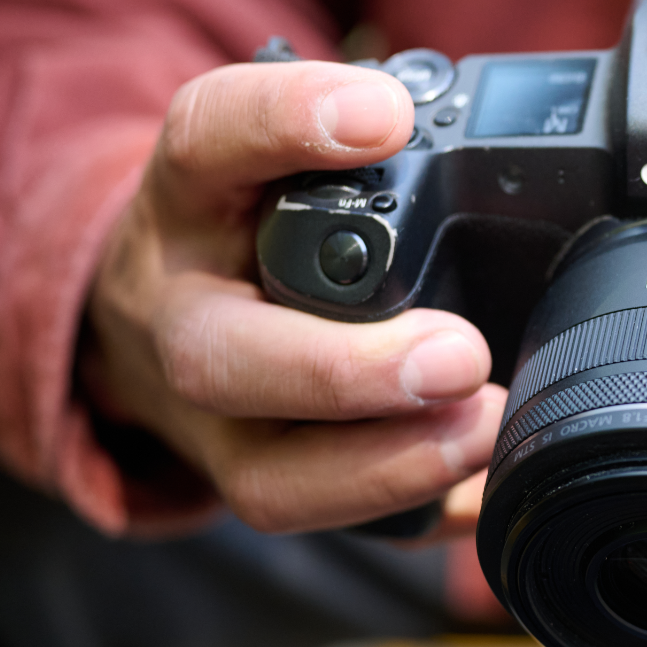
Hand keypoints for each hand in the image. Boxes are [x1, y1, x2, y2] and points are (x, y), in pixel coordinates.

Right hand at [81, 61, 503, 534]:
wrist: (158, 310)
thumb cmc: (248, 224)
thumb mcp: (273, 156)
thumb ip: (357, 139)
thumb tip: (444, 116)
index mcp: (189, 202)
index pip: (207, 139)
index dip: (284, 122)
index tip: (383, 116)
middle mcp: (179, 316)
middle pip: (221, 358)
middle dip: (346, 370)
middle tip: (458, 354)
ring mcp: (209, 425)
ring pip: (268, 479)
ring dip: (387, 466)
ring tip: (486, 429)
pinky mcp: (259, 488)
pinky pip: (333, 530)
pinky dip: (418, 516)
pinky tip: (488, 490)